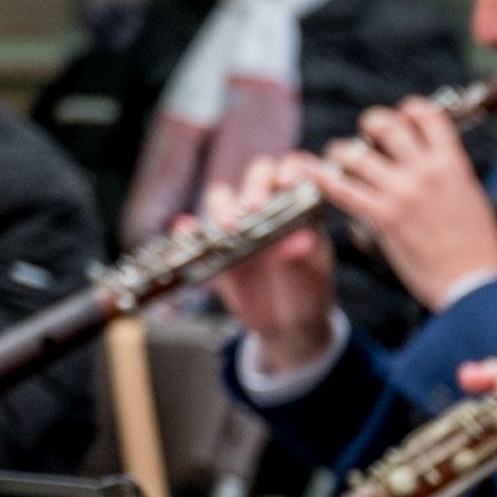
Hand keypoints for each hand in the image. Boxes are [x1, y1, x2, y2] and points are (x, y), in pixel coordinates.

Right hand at [204, 151, 340, 367]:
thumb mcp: (312, 280)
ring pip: (224, 198)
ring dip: (222, 206)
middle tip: (254, 207)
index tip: (287, 181)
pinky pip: (198, 232)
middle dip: (254, 186)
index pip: (295, 173)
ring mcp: (241, 226)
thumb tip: (300, 241)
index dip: (290, 169)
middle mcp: (269, 209)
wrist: (289, 327)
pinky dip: (189, 229)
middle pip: (257, 177)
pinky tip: (185, 231)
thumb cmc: (308, 294)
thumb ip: (304, 260)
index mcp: (301, 209)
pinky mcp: (218, 248)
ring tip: (225, 227)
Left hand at [318, 95, 496, 312]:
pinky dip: (321, 178)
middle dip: (371, 126)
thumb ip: (449, 175)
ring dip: (341, 153)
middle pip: (385, 124)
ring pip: (355, 153)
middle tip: (367, 141)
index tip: (403, 121)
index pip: (426, 114)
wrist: (476, 286)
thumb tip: (429, 163)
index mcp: (453, 164)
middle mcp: (425, 171)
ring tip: (339, 162)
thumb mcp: (473, 198)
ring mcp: (402, 193)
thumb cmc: (479, 249)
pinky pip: (341, 188)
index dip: (409, 110)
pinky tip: (311, 174)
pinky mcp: (383, 218)